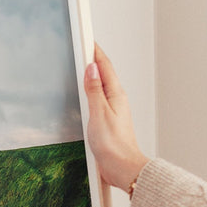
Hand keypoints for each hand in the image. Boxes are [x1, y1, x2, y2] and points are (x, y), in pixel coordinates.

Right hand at [84, 44, 149, 190]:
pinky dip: (91, 91)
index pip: (104, 66)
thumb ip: (94, 91)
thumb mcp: (99, 114)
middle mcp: (116, 100)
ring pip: (101, 86)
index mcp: (115, 95)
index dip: (95, 51)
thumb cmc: (113, 145)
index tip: (87, 38)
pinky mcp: (108, 121)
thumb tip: (91, 69)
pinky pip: (98, 99)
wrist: (122, 168)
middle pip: (104, 73)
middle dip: (93, 59)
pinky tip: (86, 93)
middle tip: (83, 46)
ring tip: (83, 64)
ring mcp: (113, 110)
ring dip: (93, 74)